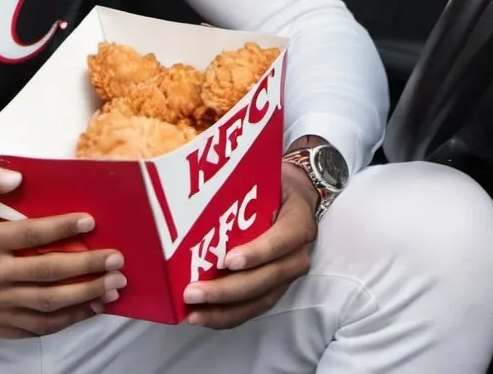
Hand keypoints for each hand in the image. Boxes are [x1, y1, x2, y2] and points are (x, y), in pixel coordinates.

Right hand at [0, 167, 126, 337]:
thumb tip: (18, 176)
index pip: (33, 236)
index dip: (64, 227)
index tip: (90, 221)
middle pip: (49, 275)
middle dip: (88, 268)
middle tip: (117, 261)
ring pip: (46, 307)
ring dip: (83, 299)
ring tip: (111, 290)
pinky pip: (30, 328)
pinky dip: (59, 323)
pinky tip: (80, 313)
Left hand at [182, 163, 316, 329]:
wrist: (297, 195)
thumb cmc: (274, 183)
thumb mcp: (267, 175)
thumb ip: (244, 182)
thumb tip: (200, 180)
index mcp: (298, 222)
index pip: (280, 240)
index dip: (256, 252)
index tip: (227, 260)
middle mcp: (297, 254)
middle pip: (266, 278)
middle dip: (229, 289)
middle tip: (194, 292)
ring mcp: (288, 274)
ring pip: (260, 299)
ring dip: (225, 310)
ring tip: (194, 313)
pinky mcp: (276, 286)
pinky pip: (255, 306)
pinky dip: (230, 315)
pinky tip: (203, 316)